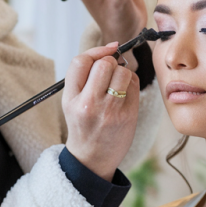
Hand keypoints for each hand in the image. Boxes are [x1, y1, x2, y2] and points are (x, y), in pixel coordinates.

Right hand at [62, 43, 139, 181]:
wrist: (92, 159)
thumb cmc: (84, 126)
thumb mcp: (72, 102)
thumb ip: (84, 77)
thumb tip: (112, 48)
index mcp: (71, 99)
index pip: (80, 62)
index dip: (95, 52)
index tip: (105, 52)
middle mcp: (88, 104)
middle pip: (104, 63)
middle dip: (110, 62)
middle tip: (110, 73)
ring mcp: (109, 111)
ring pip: (123, 72)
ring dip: (123, 73)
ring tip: (118, 85)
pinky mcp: (127, 116)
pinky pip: (134, 85)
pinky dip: (131, 84)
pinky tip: (125, 94)